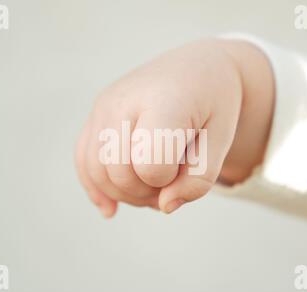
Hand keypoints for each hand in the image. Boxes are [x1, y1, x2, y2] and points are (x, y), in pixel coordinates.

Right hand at [75, 38, 273, 216]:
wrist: (197, 67)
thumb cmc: (214, 103)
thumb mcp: (223, 140)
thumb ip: (199, 178)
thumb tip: (165, 206)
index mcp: (164, 101)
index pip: (150, 164)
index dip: (170, 178)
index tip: (187, 163)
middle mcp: (125, 100)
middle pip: (117, 171)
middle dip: (145, 192)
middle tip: (172, 183)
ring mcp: (105, 105)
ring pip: (96, 170)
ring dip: (125, 193)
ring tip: (153, 187)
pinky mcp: (97, 112)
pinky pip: (83, 159)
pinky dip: (96, 187)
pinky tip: (111, 209)